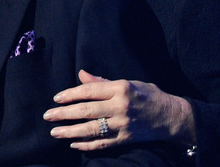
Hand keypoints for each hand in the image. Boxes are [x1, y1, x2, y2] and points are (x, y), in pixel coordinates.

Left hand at [43, 70, 194, 150]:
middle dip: (64, 114)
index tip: (56, 98)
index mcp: (120, 88)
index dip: (71, 95)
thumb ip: (103, 82)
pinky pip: (102, 144)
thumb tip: (81, 75)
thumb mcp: (127, 82)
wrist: (171, 116)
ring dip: (70, 132)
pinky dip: (87, 145)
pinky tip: (74, 144)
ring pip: (92, 129)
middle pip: (87, 110)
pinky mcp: (126, 139)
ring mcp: (123, 125)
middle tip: (48, 116)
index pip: (89, 91)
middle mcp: (120, 106)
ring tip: (55, 132)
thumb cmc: (148, 94)